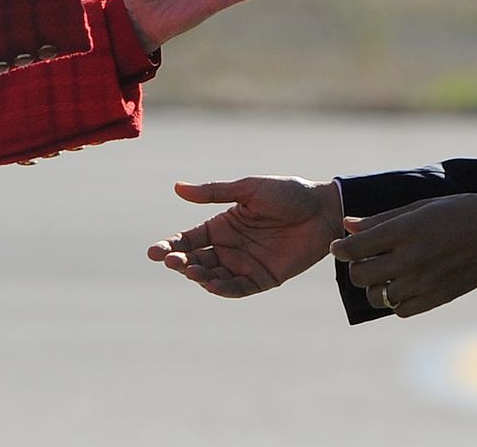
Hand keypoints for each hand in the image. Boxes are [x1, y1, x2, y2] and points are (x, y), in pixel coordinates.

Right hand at [147, 176, 342, 296]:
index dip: (170, 246)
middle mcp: (229, 247)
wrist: (323, 209)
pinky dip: (223, 289)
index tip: (154, 251)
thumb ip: (214, 193)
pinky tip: (211, 284)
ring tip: (191, 270)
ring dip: (199, 276)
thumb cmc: (286, 194)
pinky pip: (238, 288)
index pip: (188, 239)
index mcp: (221, 225)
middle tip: (171, 260)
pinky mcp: (263, 278)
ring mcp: (245, 264)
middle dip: (180, 262)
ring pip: (213, 276)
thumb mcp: (248, 190)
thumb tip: (177, 188)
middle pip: (196, 260)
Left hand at [330, 192, 476, 316]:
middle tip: (363, 259)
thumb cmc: (458, 212)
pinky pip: (401, 310)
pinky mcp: (438, 298)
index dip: (340, 248)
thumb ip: (381, 220)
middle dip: (355, 267)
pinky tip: (402, 286)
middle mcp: (411, 259)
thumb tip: (348, 226)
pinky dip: (395, 301)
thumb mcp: (419, 207)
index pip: (354, 248)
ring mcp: (424, 282)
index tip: (339, 246)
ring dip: (374, 286)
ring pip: (377, 297)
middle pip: (360, 275)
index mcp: (404, 231)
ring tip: (384, 274)